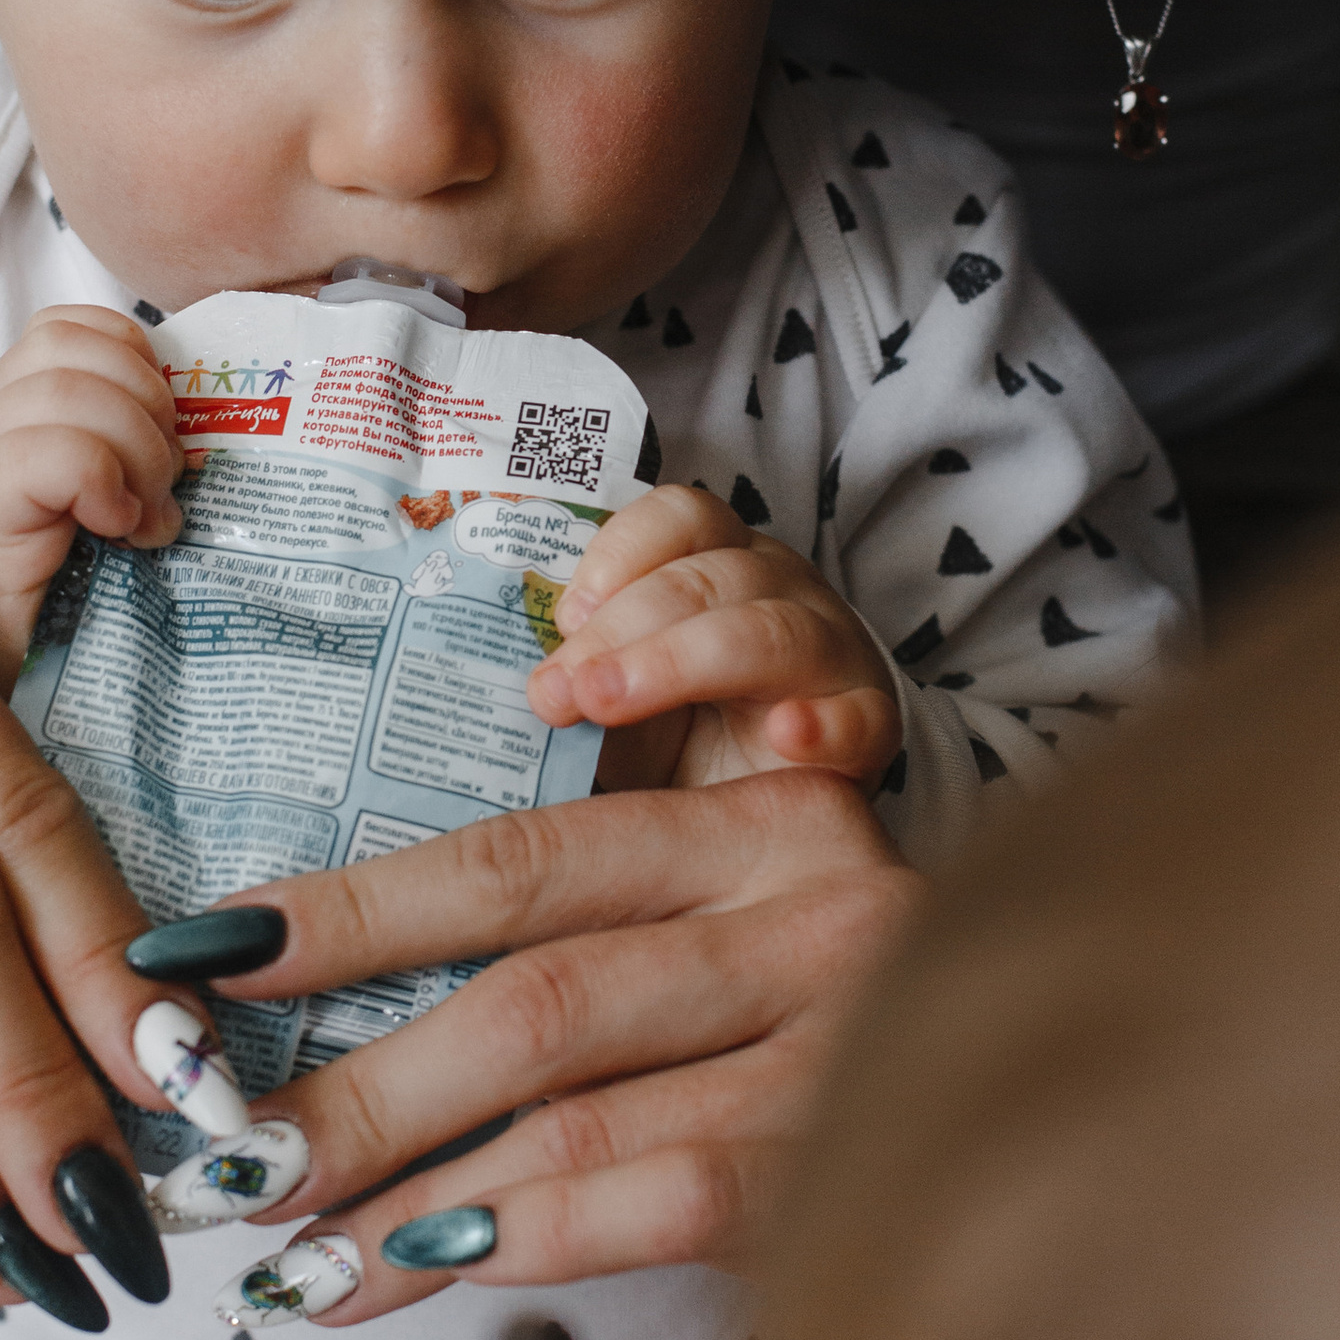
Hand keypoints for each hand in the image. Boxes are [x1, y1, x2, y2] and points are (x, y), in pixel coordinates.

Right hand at [0, 304, 182, 687]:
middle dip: (145, 401)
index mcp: (26, 416)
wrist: (5, 696)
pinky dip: (99, 482)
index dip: (134, 357)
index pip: (74, 326)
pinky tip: (116, 531)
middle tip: (164, 484)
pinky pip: (47, 454)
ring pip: (63, 388)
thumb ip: (144, 455)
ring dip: (131, 449)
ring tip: (143, 518)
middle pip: (68, 343)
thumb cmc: (76, 609)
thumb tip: (214, 432)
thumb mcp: (123, 511)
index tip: (167, 430)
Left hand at [141, 766, 916, 1318]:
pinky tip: (436, 1268)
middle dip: (354, 1092)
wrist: (1033, 1118)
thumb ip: (574, 950)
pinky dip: (535, 1237)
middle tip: (231, 1165)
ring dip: (409, 1195)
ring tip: (294, 1257)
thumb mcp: (716, 938)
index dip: (346, 916)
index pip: (516, 861)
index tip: (200, 965)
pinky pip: (666, 1202)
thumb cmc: (817, 1030)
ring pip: (579, 1114)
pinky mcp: (864, 1160)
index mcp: (759, 822)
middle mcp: (814, 906)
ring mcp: (851, 1038)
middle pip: (531, 999)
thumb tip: (320, 1018)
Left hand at [526, 485, 900, 792]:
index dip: (620, 553)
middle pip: (711, 576)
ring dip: (681, 662)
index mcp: (717, 564)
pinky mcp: (869, 726)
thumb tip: (470, 690)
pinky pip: (860, 716)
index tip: (563, 614)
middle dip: (622, 627)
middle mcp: (779, 592)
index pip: (683, 517)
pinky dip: (823, 723)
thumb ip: (564, 683)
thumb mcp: (612, 703)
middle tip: (555, 689)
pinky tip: (784, 736)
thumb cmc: (677, 744)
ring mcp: (831, 655)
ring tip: (611, 705)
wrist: (770, 823)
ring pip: (771, 630)